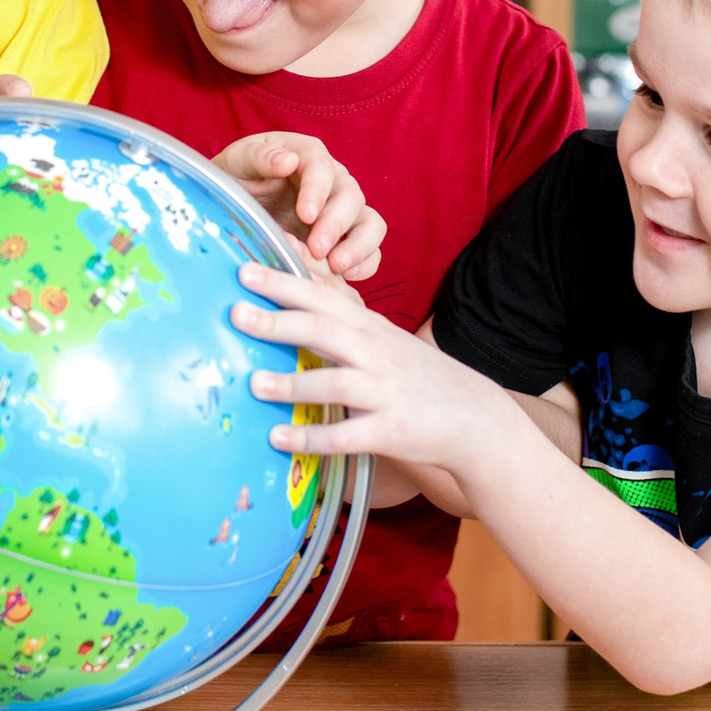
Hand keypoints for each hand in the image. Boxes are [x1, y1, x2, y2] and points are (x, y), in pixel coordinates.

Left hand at [214, 132, 384, 281]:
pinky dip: (365, 263)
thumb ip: (259, 157)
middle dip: (336, 225)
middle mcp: (333, 180)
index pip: (322, 167)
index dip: (318, 191)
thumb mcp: (237, 162)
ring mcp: (342, 210)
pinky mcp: (344, 238)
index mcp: (307, 155)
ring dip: (359, 245)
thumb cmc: (235, 178)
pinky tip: (345, 276)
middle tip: (317, 250)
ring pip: (370, 223)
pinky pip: (369, 249)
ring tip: (337, 267)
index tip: (306, 215)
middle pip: (351, 197)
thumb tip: (287, 161)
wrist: (234, 205)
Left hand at [235, 264, 517, 474]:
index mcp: (370, 328)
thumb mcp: (382, 338)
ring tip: (253, 384)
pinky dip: (312, 438)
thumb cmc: (414, 375)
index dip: (284, 283)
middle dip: (278, 321)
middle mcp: (376, 353)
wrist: (474, 416)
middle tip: (236, 314)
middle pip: (325, 329)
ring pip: (335, 383)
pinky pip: (346, 435)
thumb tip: (294, 288)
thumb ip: (342, 318)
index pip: (323, 297)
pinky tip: (279, 438)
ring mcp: (385, 392)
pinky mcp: (391, 431)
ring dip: (293, 384)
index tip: (245, 272)